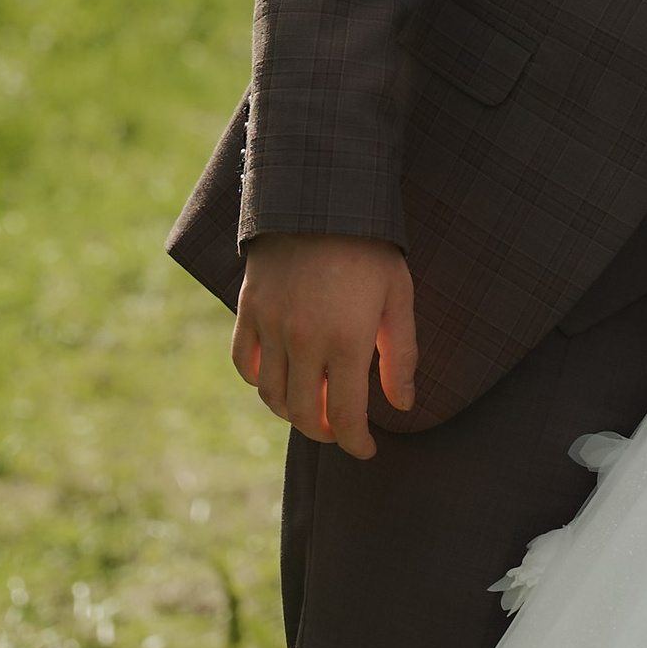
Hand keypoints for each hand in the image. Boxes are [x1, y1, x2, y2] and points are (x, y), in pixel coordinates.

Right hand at [231, 234, 418, 454]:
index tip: (367, 449)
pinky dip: (259, 381)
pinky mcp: (249, 309)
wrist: (321, 198)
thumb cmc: (371, 248)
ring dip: (292, 412)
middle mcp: (302, 340)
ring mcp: (271, 325)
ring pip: (271, 395)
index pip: (344, 417)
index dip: (356, 443)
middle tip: (342, 428)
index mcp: (345, 341)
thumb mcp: (399, 297)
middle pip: (303, 414)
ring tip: (313, 406)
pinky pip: (244, 363)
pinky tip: (279, 378)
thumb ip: (401, 356)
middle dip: (326, 432)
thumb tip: (402, 405)